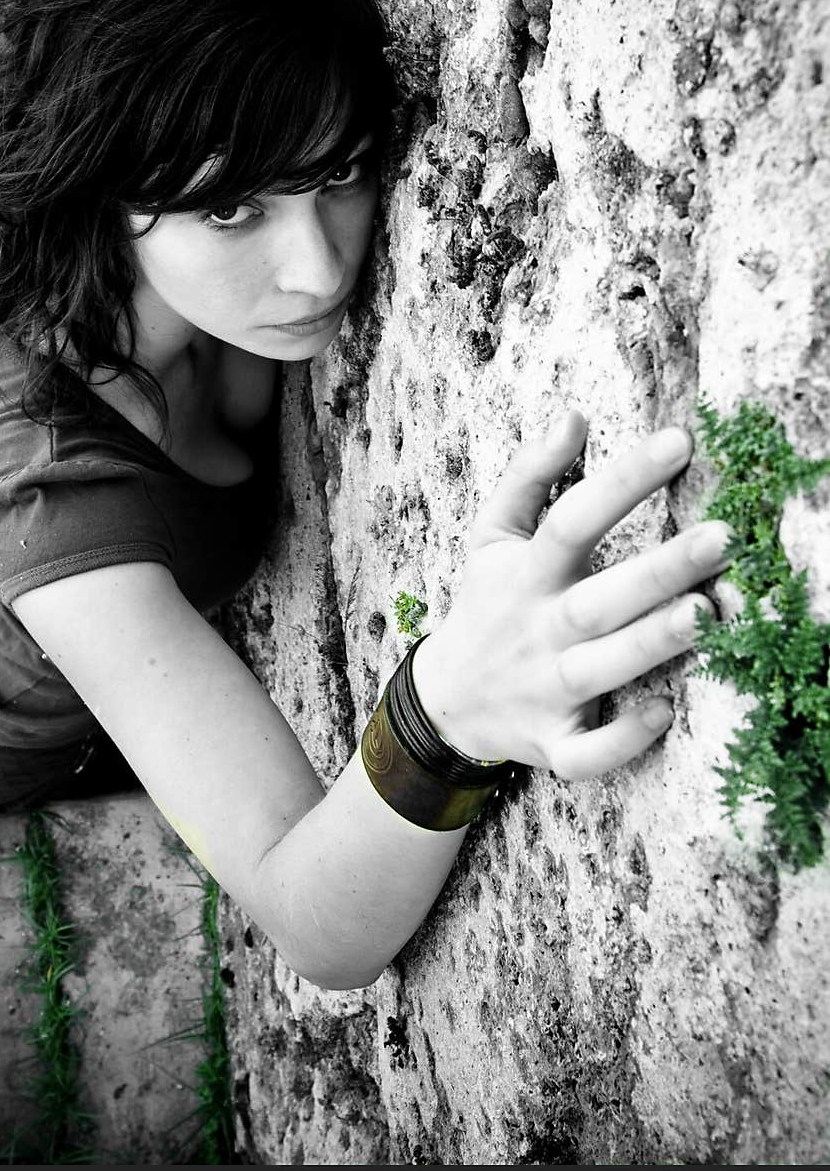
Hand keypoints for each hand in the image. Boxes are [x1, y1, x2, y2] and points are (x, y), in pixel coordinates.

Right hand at [411, 410, 731, 778]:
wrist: (448, 700)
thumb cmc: (488, 604)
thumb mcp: (492, 534)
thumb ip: (529, 474)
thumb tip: (574, 416)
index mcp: (526, 576)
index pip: (571, 521)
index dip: (622, 481)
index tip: (680, 442)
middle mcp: (538, 631)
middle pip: (598, 599)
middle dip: (658, 569)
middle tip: (722, 536)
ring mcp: (545, 692)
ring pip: (599, 670)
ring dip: (649, 643)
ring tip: (706, 612)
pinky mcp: (554, 744)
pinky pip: (587, 753)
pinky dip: (620, 740)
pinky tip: (663, 711)